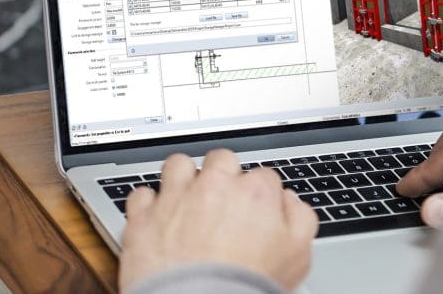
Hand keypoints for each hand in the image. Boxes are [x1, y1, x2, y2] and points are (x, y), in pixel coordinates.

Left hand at [119, 148, 317, 292]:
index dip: (260, 195)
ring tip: (186, 199)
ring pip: (178, 165)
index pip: (263, 176)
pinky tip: (157, 217)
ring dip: (183, 178)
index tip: (254, 211)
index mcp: (255, 192)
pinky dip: (148, 204)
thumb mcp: (297, 256)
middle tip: (222, 202)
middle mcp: (215, 186)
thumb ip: (300, 219)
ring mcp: (176, 198)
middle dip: (223, 176)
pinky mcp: (143, 217)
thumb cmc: (246, 287)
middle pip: (221, 160)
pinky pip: (142, 194)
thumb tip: (290, 202)